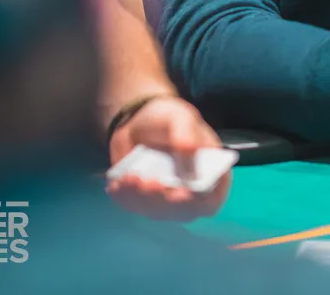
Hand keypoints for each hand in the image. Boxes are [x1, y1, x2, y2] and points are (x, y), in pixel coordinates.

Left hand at [107, 95, 228, 221]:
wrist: (137, 122)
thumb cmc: (167, 119)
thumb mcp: (180, 116)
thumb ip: (187, 133)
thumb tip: (190, 152)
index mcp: (211, 172)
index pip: (212, 198)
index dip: (199, 201)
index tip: (181, 193)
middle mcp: (192, 193)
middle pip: (183, 211)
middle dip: (163, 200)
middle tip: (147, 182)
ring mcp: (168, 200)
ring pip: (157, 212)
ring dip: (142, 200)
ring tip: (129, 177)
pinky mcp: (145, 201)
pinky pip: (136, 208)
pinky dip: (125, 199)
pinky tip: (117, 185)